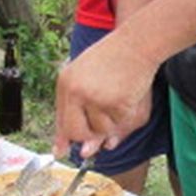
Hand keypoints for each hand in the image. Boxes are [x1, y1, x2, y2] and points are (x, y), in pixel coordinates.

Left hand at [52, 31, 157, 158]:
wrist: (136, 43)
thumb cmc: (115, 58)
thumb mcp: (88, 78)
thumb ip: (82, 111)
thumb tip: (85, 151)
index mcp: (65, 82)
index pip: (61, 119)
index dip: (63, 138)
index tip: (60, 152)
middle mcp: (75, 91)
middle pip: (77, 133)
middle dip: (89, 136)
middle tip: (102, 122)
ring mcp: (94, 97)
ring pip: (101, 131)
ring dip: (112, 121)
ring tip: (117, 95)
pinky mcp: (113, 102)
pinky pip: (119, 123)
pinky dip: (126, 113)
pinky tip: (128, 93)